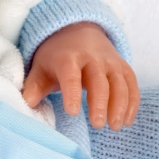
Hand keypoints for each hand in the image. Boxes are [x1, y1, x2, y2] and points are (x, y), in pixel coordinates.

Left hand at [22, 22, 139, 130]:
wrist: (77, 31)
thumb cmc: (56, 57)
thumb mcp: (40, 68)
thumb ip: (34, 86)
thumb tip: (26, 104)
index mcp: (68, 57)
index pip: (71, 76)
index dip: (72, 93)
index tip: (72, 112)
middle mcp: (92, 58)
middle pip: (99, 81)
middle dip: (100, 104)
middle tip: (97, 125)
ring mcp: (111, 62)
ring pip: (120, 84)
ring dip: (120, 106)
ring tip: (114, 126)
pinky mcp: (124, 67)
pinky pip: (132, 85)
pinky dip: (132, 103)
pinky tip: (126, 121)